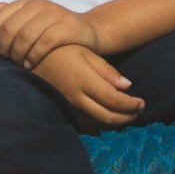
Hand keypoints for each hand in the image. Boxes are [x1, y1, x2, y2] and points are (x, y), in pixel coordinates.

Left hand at [0, 0, 102, 68]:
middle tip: (4, 62)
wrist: (87, 31)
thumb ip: (7, 13)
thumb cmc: (53, 28)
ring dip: (17, 54)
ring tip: (17, 65)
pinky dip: (33, 55)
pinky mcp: (67, 26)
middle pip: (10, 28)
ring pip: (25, 36)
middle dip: (3, 48)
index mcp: (25, 3)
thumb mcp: (29, 19)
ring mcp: (54, 14)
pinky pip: (44, 42)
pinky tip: (30, 65)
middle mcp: (38, 5)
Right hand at [29, 45, 143, 129]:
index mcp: (83, 80)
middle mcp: (76, 97)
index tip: (142, 102)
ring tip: (127, 114)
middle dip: (127, 116)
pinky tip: (108, 116)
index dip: (131, 105)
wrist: (32, 56)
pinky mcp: (63, 110)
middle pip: (108, 116)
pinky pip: (86, 123)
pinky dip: (100, 123)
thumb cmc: (62, 50)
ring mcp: (68, 106)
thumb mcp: (86, 53)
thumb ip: (107, 71)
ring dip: (115, 122)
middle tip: (139, 110)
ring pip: (97, 123)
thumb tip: (128, 87)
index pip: (114, 100)